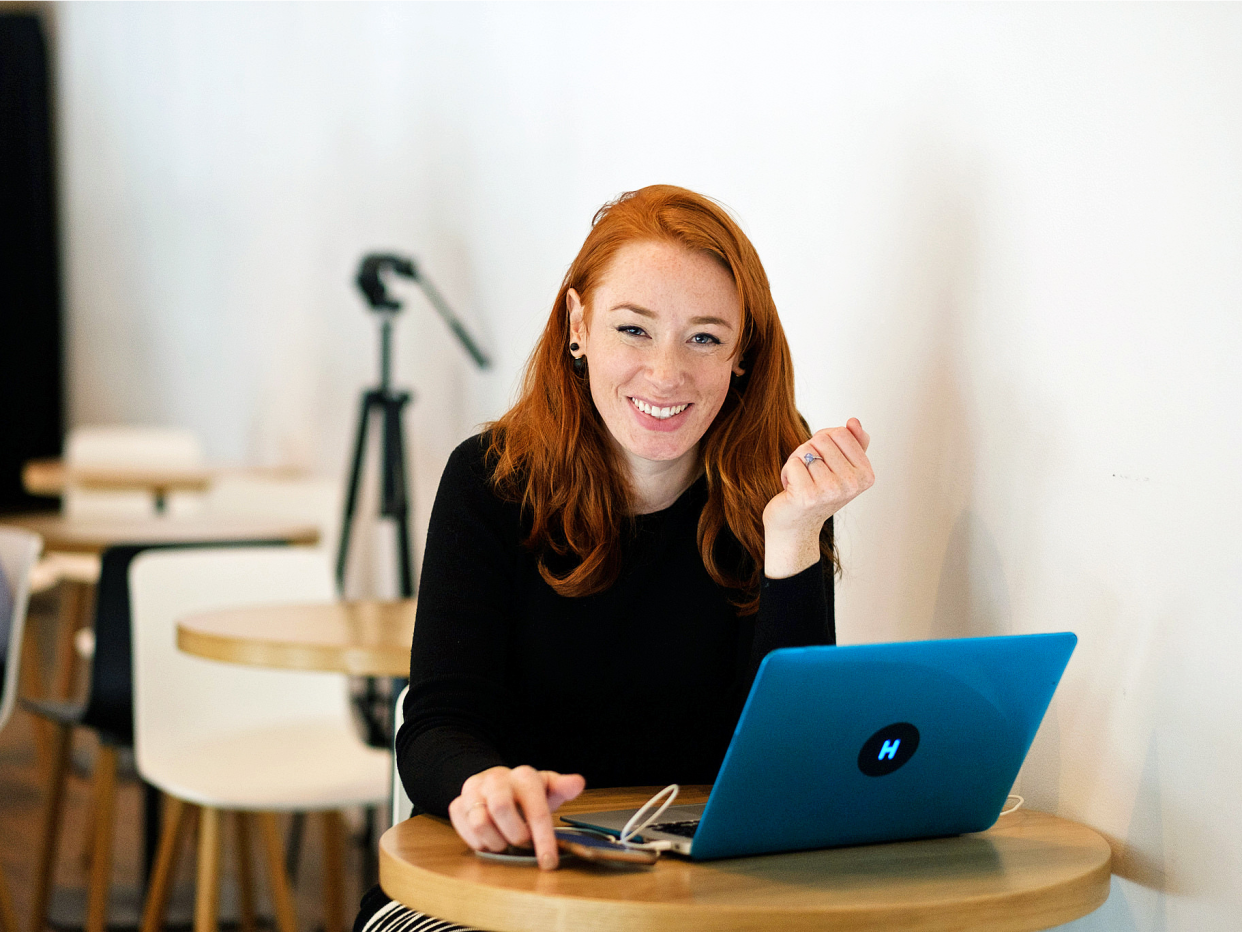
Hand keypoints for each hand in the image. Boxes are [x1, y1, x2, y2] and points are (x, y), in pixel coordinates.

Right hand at [448, 765, 585, 869]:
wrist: (495, 784)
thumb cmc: (526, 792)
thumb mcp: (547, 788)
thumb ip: (563, 787)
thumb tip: (578, 783)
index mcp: (523, 776)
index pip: (535, 808)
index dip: (543, 838)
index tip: (549, 861)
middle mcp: (496, 779)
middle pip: (501, 809)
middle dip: (515, 835)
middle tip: (522, 843)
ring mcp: (473, 790)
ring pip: (480, 821)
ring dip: (496, 841)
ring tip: (505, 841)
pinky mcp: (457, 803)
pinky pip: (463, 828)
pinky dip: (478, 841)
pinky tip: (489, 839)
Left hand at [762, 418, 873, 577]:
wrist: (796, 526)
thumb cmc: (818, 493)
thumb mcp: (840, 466)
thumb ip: (853, 443)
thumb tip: (854, 421)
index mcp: (866, 475)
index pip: (841, 432)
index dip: (825, 443)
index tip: (825, 465)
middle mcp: (852, 484)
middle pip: (822, 438)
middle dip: (810, 451)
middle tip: (811, 474)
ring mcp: (831, 490)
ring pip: (806, 450)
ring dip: (797, 463)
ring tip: (802, 483)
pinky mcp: (808, 495)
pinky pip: (793, 462)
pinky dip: (787, 473)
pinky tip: (792, 490)